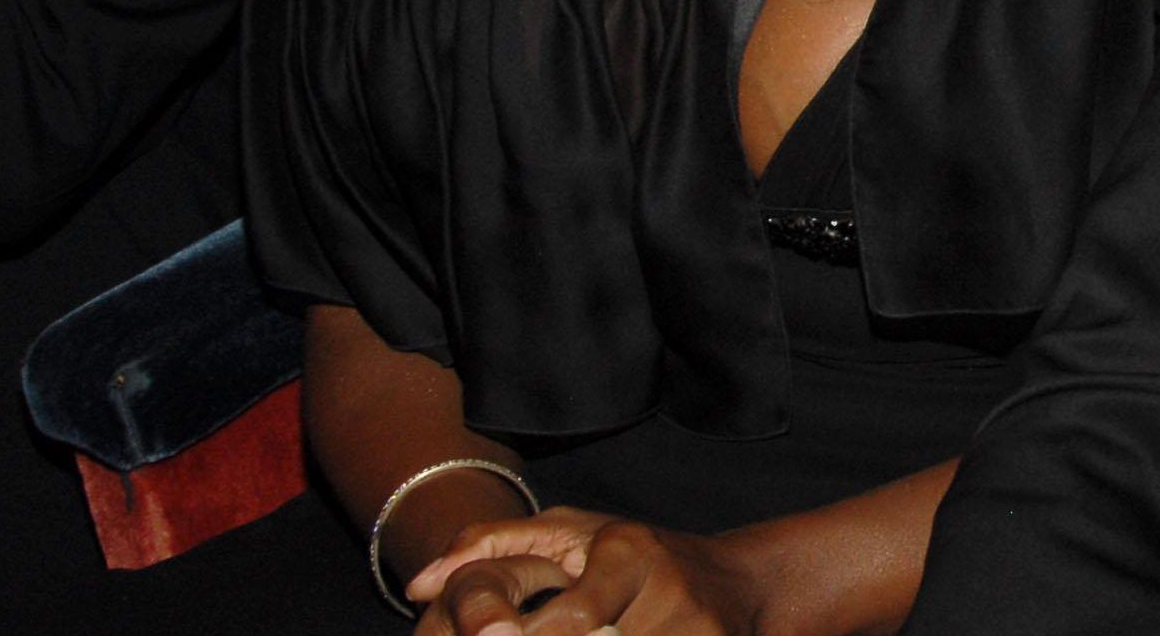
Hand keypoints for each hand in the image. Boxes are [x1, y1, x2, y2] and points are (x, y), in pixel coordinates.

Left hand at [414, 510, 767, 635]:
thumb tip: (418, 586)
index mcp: (629, 552)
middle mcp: (671, 591)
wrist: (741, 584)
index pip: (577, 617)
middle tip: (552, 634)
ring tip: (598, 635)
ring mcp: (699, 632)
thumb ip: (492, 546)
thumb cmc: (636, 555)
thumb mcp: (569, 533)